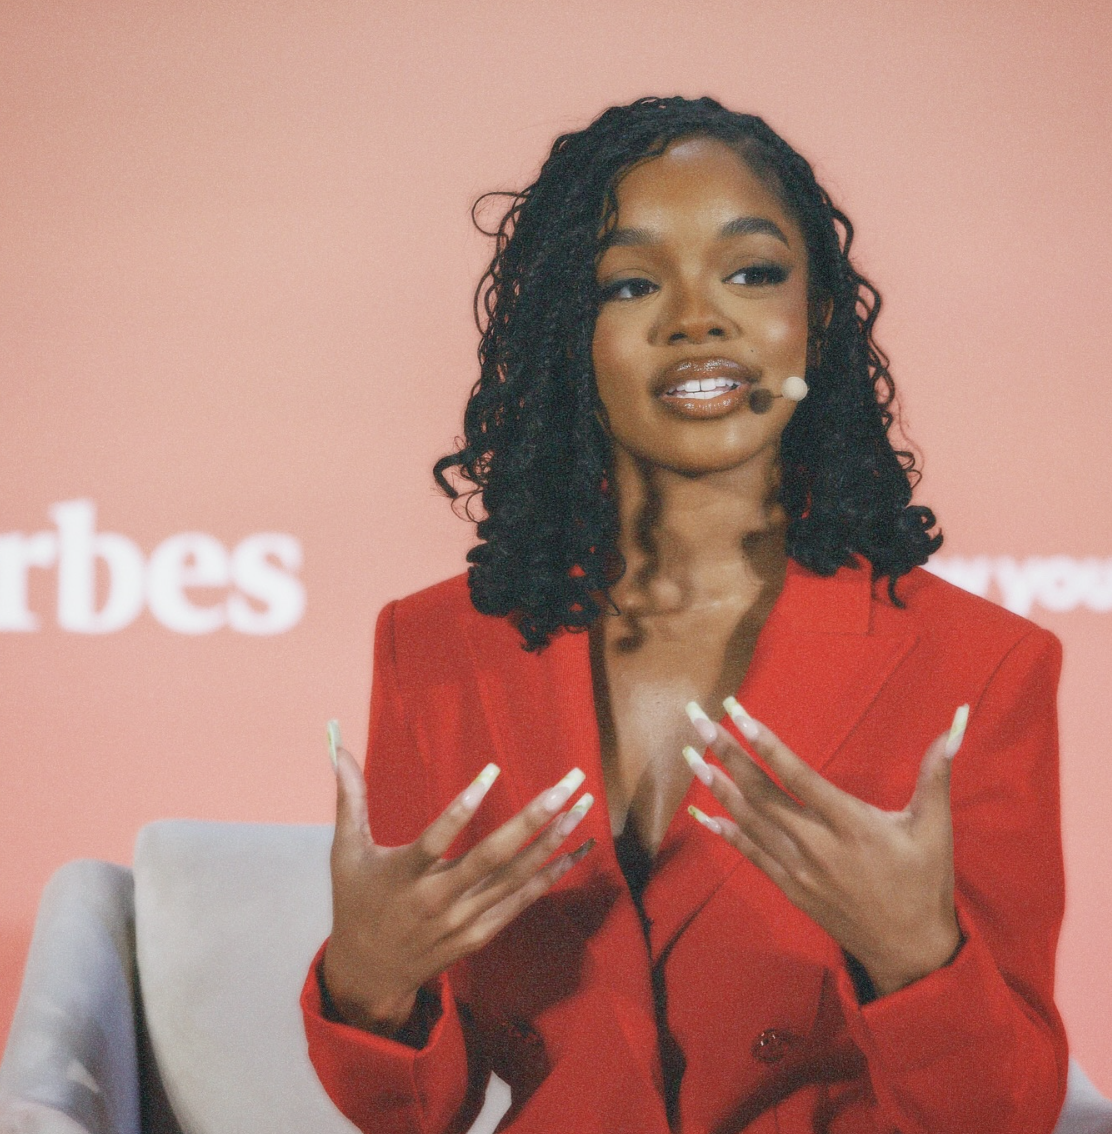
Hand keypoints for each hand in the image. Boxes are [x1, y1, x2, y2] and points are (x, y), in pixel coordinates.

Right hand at [322, 732, 594, 1036]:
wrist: (370, 975)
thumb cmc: (357, 901)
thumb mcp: (346, 853)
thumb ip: (350, 799)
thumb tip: (339, 749)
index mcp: (404, 874)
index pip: (436, 838)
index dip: (462, 807)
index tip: (491, 771)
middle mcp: (437, 899)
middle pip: (492, 857)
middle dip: (534, 818)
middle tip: (568, 784)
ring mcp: (463, 920)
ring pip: (516, 878)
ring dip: (554, 841)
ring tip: (583, 806)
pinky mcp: (480, 934)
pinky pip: (522, 901)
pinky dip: (550, 875)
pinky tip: (575, 849)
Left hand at [683, 701, 967, 996]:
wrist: (910, 952)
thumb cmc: (924, 882)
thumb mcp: (935, 827)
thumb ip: (937, 772)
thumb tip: (958, 722)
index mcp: (850, 823)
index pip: (797, 775)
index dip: (765, 742)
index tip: (737, 713)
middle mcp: (817, 844)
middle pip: (761, 793)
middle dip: (726, 754)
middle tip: (697, 722)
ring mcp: (799, 869)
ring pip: (748, 821)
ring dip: (716, 787)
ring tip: (690, 756)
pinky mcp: (791, 889)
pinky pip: (750, 855)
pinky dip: (724, 832)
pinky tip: (701, 813)